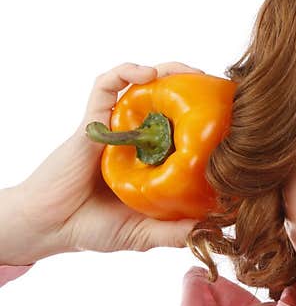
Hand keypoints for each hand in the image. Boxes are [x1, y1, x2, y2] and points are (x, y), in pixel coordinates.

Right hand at [4, 62, 205, 264]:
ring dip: (168, 72)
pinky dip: (126, 73)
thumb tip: (213, 228)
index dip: (207, 120)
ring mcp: (114, 127)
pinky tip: (147, 74)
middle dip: (195, 89)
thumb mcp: (144, 234)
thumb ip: (174, 232)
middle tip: (220, 88)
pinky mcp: (92, 121)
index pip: (184, 130)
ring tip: (193, 72)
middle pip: (168, 102)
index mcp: (151, 159)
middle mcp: (135, 138)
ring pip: (142, 85)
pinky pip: (106, 86)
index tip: (234, 119)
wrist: (49, 227)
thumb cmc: (93, 228)